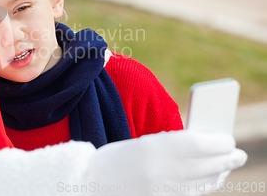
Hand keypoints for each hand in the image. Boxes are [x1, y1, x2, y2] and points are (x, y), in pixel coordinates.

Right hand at [85, 130, 246, 195]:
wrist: (91, 184)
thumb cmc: (116, 159)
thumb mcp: (142, 144)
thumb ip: (170, 145)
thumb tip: (203, 146)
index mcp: (153, 147)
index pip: (198, 144)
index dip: (218, 142)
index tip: (228, 138)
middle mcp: (162, 170)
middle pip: (206, 164)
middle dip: (226, 159)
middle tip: (238, 153)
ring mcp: (164, 190)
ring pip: (203, 182)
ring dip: (219, 173)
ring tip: (227, 166)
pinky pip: (192, 195)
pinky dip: (205, 187)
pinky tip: (211, 181)